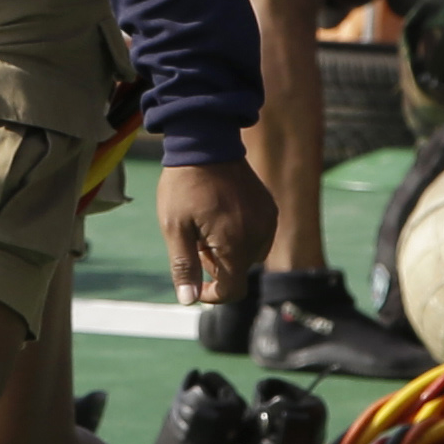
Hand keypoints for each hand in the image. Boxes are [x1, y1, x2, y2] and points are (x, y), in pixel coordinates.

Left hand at [159, 156, 275, 315]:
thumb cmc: (185, 186)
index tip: (196, 284)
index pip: (233, 291)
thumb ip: (184, 266)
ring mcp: (267, 221)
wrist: (205, 143)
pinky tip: (223, 217)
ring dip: (230, 252)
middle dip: (217, 267)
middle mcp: (258, 235)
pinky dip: (241, 236)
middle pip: (239, 273)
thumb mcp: (174, 228)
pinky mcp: (269, 209)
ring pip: (250, 255)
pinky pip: (258, 236)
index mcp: (234, 243)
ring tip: (208, 228)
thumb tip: (188, 300)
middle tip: (196, 241)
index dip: (213, 295)